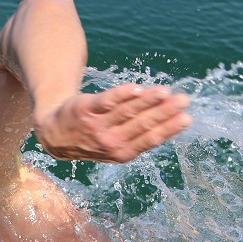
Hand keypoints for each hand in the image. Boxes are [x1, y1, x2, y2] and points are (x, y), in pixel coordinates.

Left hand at [33, 84, 191, 162]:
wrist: (56, 132)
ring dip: (147, 101)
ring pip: (126, 112)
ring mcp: (96, 126)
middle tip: (183, 100)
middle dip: (164, 112)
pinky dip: (120, 95)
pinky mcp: (84, 109)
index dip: (168, 128)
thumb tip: (174, 119)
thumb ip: (141, 134)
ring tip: (165, 91)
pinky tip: (136, 89)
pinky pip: (105, 102)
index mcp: (121, 153)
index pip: (149, 139)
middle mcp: (109, 142)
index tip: (186, 117)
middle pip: (141, 124)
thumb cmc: (95, 136)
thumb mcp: (116, 144)